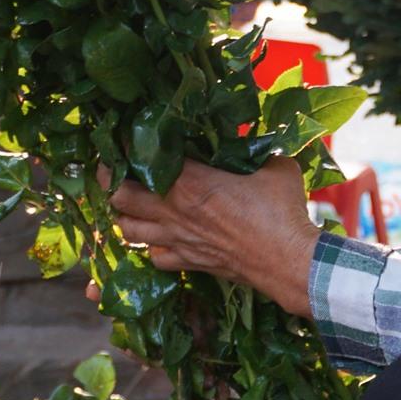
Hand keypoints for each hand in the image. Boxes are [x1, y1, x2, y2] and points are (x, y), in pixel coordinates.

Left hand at [94, 157, 321, 316]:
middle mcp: (174, 211)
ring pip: (128, 230)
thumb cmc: (282, 211)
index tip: (127, 137)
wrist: (289, 261)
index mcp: (190, 182)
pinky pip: (153, 257)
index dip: (127, 147)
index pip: (143, 159)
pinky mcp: (188, 263)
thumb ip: (255, 153)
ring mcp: (178, 240)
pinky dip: (150, 247)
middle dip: (111, 182)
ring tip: (130, 205)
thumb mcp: (274, 167)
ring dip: (124, 216)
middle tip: (115, 170)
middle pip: (119, 197)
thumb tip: (253, 145)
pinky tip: (159, 239)